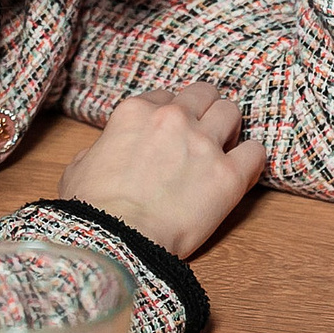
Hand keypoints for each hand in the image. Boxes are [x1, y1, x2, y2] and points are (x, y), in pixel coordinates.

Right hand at [59, 82, 265, 257]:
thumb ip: (96, 150)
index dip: (169, 115)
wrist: (118, 238)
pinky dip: (251, 159)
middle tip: (203, 132)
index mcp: (136, 112)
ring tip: (225, 147)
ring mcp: (203, 144)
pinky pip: (255, 152)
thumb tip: (100, 154)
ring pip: (231, 112)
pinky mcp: (228, 175)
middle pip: (203, 94)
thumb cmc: (92, 209)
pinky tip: (242, 170)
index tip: (170, 133)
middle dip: (204, 110)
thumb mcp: (78, 168)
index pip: (165, 97)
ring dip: (229, 127)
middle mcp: (173, 119)